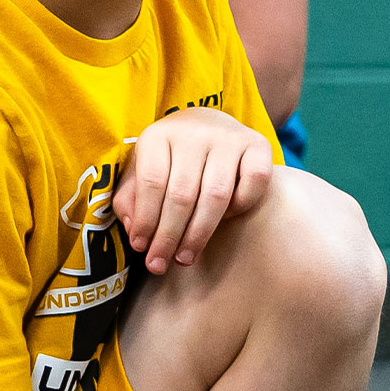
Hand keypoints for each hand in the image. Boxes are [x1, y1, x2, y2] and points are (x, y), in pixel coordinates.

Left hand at [113, 108, 272, 273]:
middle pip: (182, 194)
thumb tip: (135, 232)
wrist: (208, 125)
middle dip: (169, 236)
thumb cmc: (170, 159)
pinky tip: (224, 220)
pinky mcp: (258, 145)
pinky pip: (253, 183)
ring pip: (216, 195)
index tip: (141, 248)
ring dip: (199, 234)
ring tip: (185, 258)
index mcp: (159, 134)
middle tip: (160, 264)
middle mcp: (194, 132)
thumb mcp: (141, 170)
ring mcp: (228, 137)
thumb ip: (131, 199)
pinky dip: (240, 207)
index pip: (152, 182)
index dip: (146, 219)